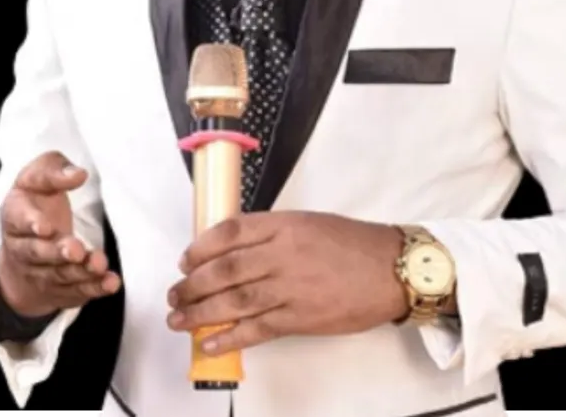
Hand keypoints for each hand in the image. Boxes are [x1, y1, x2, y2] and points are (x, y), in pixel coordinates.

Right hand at [0, 150, 120, 317]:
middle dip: (56, 253)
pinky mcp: (59, 287)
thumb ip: (56, 171)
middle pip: (37, 253)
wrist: (28, 238)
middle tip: (75, 250)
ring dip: (79, 272)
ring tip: (98, 264)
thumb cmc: (38, 198)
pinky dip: (94, 288)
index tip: (46, 227)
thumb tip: (78, 174)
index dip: (31, 224)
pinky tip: (110, 283)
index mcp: (15, 215)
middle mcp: (23, 248)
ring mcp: (40, 272)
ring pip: (58, 275)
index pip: (18, 219)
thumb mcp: (41, 176)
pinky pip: (75, 291)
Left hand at [166, 211, 407, 354]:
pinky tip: (208, 342)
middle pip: (225, 269)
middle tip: (175, 293)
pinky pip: (256, 329)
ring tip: (178, 319)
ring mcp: (290, 288)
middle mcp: (283, 253)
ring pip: (234, 300)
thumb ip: (272, 233)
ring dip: (200, 312)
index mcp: (285, 224)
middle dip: (192, 284)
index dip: (201, 247)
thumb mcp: (309, 223)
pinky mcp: (300, 318)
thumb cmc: (352, 243)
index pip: (230, 232)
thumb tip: (233, 251)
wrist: (390, 269)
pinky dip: (229, 337)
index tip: (185, 260)